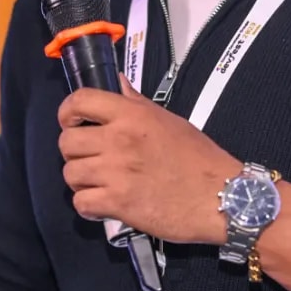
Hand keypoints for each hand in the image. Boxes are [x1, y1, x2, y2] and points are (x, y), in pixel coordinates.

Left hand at [56, 77, 241, 244]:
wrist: (223, 197)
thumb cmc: (200, 159)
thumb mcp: (170, 120)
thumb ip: (137, 104)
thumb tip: (117, 84)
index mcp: (132, 115)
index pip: (80, 101)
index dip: (68, 112)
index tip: (73, 123)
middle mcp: (119, 139)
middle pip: (67, 142)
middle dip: (74, 152)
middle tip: (91, 160)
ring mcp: (116, 172)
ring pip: (70, 174)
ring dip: (81, 181)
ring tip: (99, 184)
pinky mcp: (118, 203)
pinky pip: (81, 203)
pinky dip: (89, 207)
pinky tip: (103, 205)